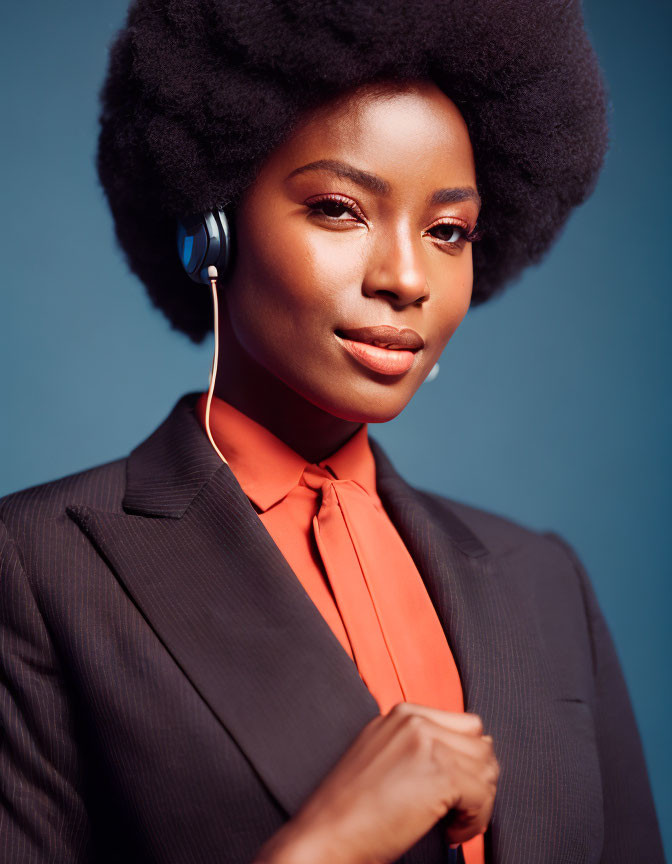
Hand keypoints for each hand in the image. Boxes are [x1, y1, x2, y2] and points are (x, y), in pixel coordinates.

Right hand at [254, 701, 497, 863]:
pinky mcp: (440, 774)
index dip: (469, 761)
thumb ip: (416, 744)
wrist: (326, 833)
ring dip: (479, 802)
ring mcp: (428, 745)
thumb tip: (457, 758)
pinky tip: (450, 832)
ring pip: (487, 769)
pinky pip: (482, 796)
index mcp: (403, 714)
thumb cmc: (349, 807)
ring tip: (453, 821)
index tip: (460, 786)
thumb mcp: (381, 754)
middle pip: (481, 745)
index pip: (466, 724)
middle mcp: (416, 722)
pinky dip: (475, 821)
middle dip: (479, 781)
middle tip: (460, 808)